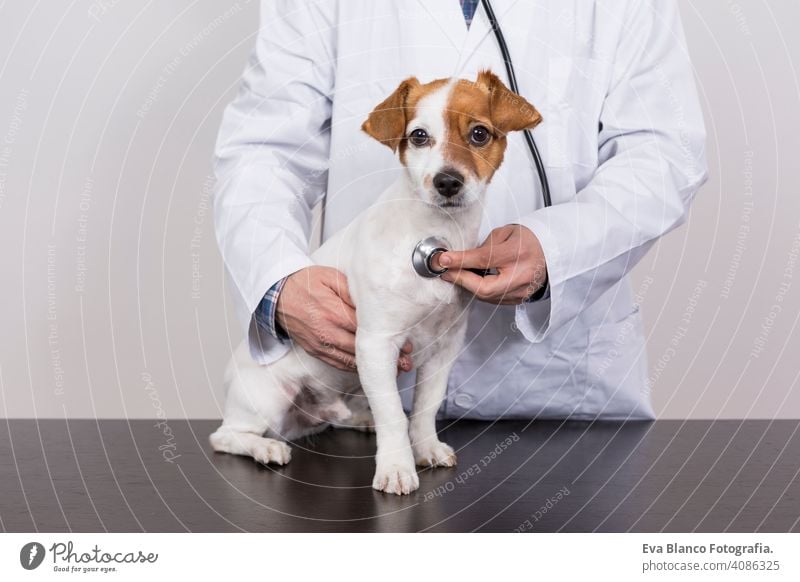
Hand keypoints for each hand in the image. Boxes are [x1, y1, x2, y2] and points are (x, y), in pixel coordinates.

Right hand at [276, 266, 412, 371]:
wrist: (277, 294)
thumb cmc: (307, 282)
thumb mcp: (332, 277)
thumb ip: (353, 291)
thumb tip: (375, 302)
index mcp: (333, 313)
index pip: (366, 330)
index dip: (387, 338)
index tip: (406, 343)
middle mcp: (327, 333)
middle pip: (362, 350)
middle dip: (386, 358)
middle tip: (407, 361)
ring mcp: (320, 345)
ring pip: (351, 362)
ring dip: (373, 368)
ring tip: (395, 370)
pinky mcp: (315, 351)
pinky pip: (338, 364)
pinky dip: (355, 368)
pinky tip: (370, 368)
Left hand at [436, 225, 546, 304]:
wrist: (552, 253)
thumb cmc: (529, 240)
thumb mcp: (506, 233)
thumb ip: (484, 246)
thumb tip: (462, 258)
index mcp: (518, 254)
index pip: (483, 260)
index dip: (460, 261)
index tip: (443, 260)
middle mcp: (521, 276)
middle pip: (484, 287)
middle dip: (461, 279)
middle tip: (446, 271)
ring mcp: (521, 291)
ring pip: (487, 296)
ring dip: (469, 285)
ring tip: (458, 274)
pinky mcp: (518, 299)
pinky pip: (493, 299)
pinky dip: (480, 290)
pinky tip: (474, 281)